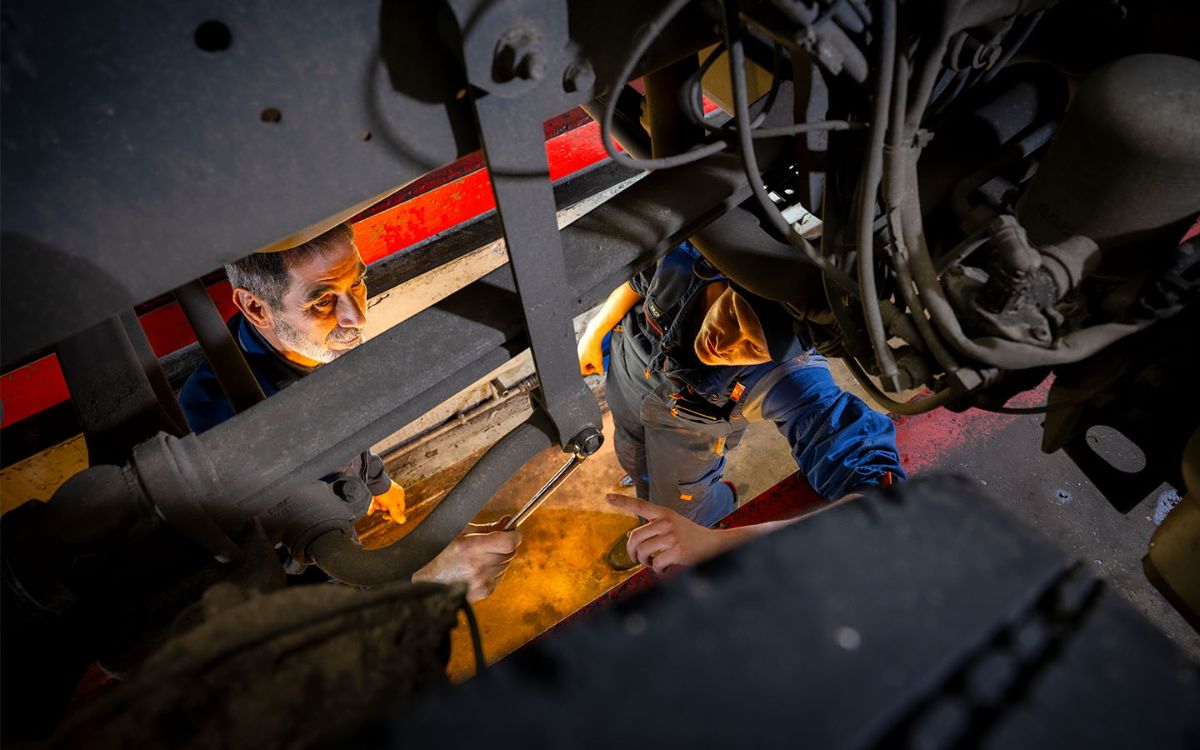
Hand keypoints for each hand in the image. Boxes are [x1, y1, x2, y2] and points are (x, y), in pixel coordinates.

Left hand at [368, 481, 406, 523]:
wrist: (372, 481)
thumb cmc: (384, 491)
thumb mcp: (392, 504)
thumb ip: (396, 513)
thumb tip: (402, 521)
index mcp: (400, 494)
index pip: (401, 508)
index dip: (396, 515)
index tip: (389, 518)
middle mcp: (393, 493)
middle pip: (391, 507)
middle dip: (386, 510)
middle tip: (384, 515)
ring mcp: (384, 492)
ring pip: (383, 504)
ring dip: (379, 507)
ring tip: (376, 504)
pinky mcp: (376, 492)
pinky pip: (375, 501)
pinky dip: (373, 506)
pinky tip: (369, 511)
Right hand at [411, 517, 519, 601]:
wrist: (427, 581)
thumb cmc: (439, 553)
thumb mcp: (460, 532)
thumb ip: (487, 528)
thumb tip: (508, 522)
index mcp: (470, 548)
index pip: (509, 542)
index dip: (514, 536)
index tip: (511, 533)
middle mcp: (478, 566)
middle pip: (510, 553)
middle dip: (504, 546)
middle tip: (491, 544)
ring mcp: (481, 581)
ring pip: (506, 565)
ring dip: (498, 559)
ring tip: (479, 558)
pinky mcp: (484, 592)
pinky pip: (499, 577)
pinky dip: (493, 571)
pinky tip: (477, 569)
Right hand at [578, 329, 604, 375]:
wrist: (593, 336)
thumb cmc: (594, 349)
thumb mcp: (598, 362)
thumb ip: (600, 369)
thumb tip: (601, 372)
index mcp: (579, 362)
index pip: (584, 371)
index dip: (592, 371)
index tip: (597, 368)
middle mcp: (577, 356)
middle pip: (584, 364)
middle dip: (592, 364)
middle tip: (598, 363)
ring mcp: (579, 349)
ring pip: (585, 357)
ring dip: (591, 358)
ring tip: (597, 356)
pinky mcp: (582, 344)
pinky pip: (586, 350)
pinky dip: (591, 352)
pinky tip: (595, 350)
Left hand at [607, 494, 743, 572]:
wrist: (714, 545)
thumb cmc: (690, 537)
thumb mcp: (672, 526)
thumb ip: (653, 529)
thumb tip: (629, 538)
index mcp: (664, 513)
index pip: (640, 505)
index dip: (622, 501)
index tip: (607, 497)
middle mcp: (666, 522)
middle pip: (634, 537)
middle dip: (632, 552)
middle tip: (637, 559)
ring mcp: (671, 536)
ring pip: (642, 552)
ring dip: (644, 562)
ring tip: (652, 563)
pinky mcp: (676, 551)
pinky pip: (655, 564)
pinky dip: (657, 570)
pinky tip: (665, 568)